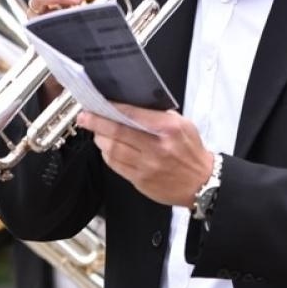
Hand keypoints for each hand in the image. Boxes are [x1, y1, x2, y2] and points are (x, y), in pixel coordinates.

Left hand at [76, 105, 212, 207]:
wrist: (201, 183)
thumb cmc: (191, 153)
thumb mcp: (183, 125)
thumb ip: (159, 116)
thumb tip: (133, 108)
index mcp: (168, 129)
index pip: (133, 114)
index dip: (112, 108)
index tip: (98, 103)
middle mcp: (156, 147)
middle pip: (118, 132)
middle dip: (97, 123)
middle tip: (85, 117)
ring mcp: (147, 166)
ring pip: (113, 150)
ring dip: (100, 139)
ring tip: (96, 132)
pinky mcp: (140, 180)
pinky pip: (116, 165)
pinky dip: (107, 155)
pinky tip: (106, 149)